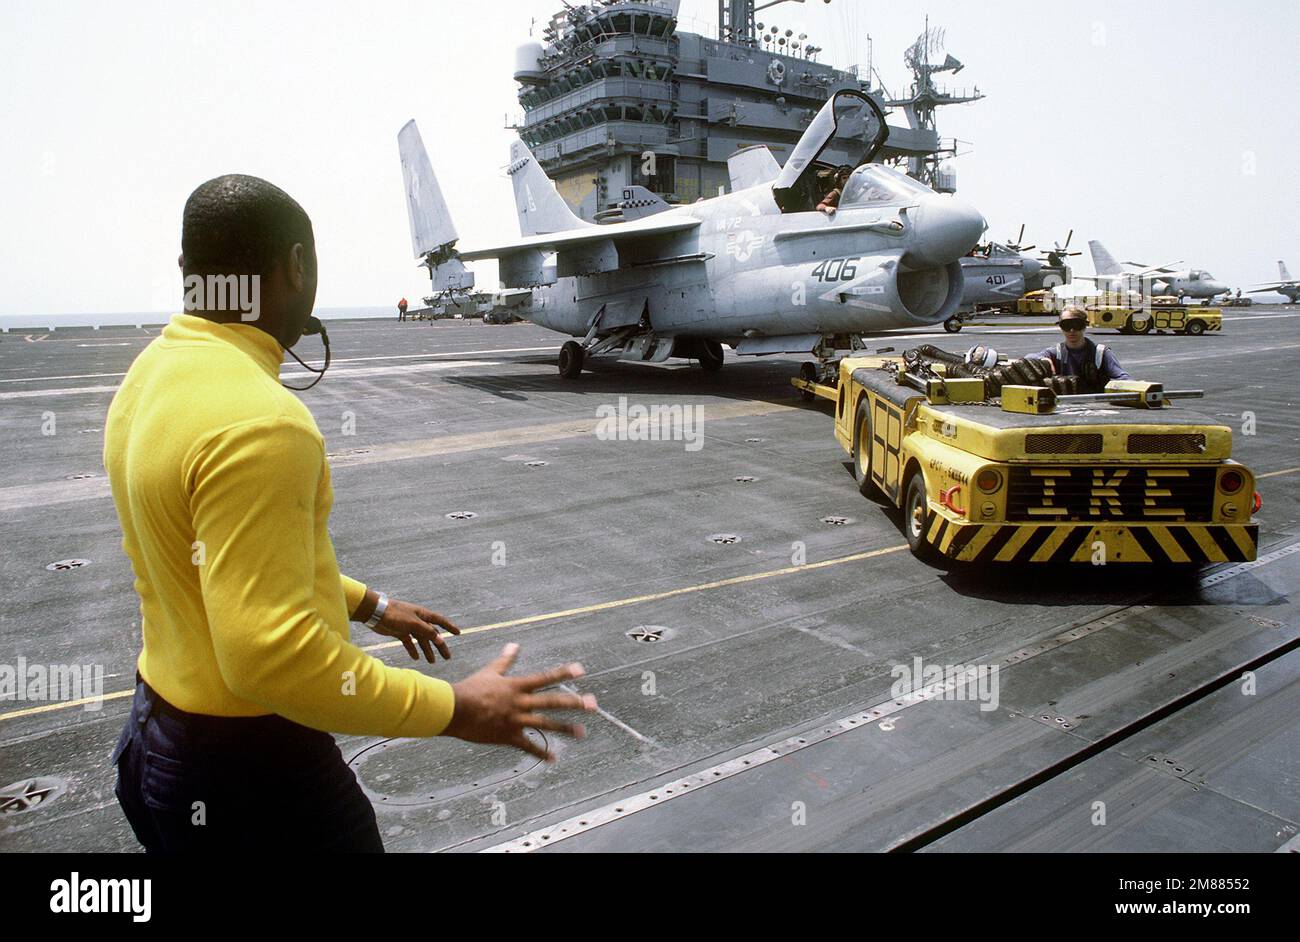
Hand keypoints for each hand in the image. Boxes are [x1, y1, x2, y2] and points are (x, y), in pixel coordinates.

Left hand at [372, 598, 460, 661]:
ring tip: (431, 661)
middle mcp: (417, 620)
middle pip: (432, 634)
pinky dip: (413, 649)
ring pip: (421, 640)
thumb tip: (440, 640)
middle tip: (447, 657)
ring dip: (427, 650)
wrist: (375, 613)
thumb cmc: (395, 614)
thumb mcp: (413, 623)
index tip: (458, 633)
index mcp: (422, 615)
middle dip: (440, 645)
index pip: (440, 621)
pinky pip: (409, 642)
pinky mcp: (399, 632)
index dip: (449, 627)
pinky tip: (415, 657)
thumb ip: (427, 632)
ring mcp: (408, 626)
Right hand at [443, 643, 596, 761]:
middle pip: (552, 702)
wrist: (453, 709)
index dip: (564, 673)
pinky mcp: (508, 736)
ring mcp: (516, 720)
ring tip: (582, 733)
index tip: (581, 670)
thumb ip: (505, 660)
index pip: (545, 677)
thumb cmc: (470, 689)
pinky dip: (541, 753)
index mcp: (517, 686)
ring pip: (546, 725)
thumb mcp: (490, 672)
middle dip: (574, 703)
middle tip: (593, 705)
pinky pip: (528, 746)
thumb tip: (514, 645)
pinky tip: (554, 758)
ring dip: (566, 728)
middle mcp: (520, 702)